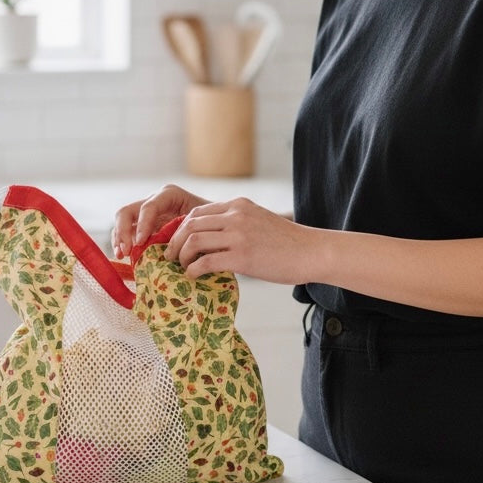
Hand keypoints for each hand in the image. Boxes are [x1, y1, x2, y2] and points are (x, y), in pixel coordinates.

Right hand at [112, 184, 209, 258]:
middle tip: (127, 250)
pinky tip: (124, 256)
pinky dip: (122, 243)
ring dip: (119, 238)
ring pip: (123, 221)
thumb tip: (174, 248)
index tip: (141, 242)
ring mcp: (147, 214)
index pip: (149, 206)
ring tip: (122, 255)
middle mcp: (155, 201)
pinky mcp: (143, 226)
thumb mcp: (204, 222)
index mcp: (170, 195)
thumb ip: (189, 229)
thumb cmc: (212, 221)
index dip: (143, 223)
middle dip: (124, 230)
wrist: (215, 225)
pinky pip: (126, 232)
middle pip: (128, 211)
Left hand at [166, 197, 316, 283]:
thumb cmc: (287, 242)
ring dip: (181, 256)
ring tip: (182, 267)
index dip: (182, 228)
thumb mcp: (259, 220)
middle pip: (190, 224)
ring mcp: (238, 235)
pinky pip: (205, 262)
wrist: (311, 251)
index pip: (198, 212)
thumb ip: (237, 223)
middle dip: (175, 242)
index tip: (178, 243)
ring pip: (193, 240)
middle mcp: (236, 215)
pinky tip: (194, 276)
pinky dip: (193, 270)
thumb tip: (213, 238)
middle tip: (171, 257)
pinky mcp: (242, 257)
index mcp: (239, 205)